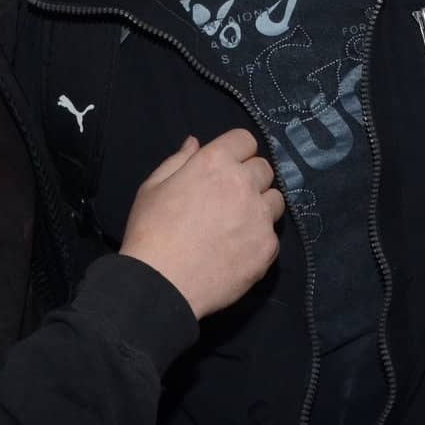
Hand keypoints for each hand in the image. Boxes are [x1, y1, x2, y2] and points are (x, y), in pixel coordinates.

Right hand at [119, 129, 284, 318]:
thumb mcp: (153, 187)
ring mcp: (259, 217)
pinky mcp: (267, 248)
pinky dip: (259, 239)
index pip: (244, 140)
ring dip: (260, 206)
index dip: (236, 151)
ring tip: (237, 224)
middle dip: (249, 178)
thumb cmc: (150, 232)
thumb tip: (195, 142)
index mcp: (214, 162)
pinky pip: (272, 235)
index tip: (227, 166)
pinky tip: (237, 250)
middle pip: (263, 169)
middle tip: (228, 198)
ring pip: (275, 200)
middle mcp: (243, 184)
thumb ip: (178, 160)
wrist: (161, 284)